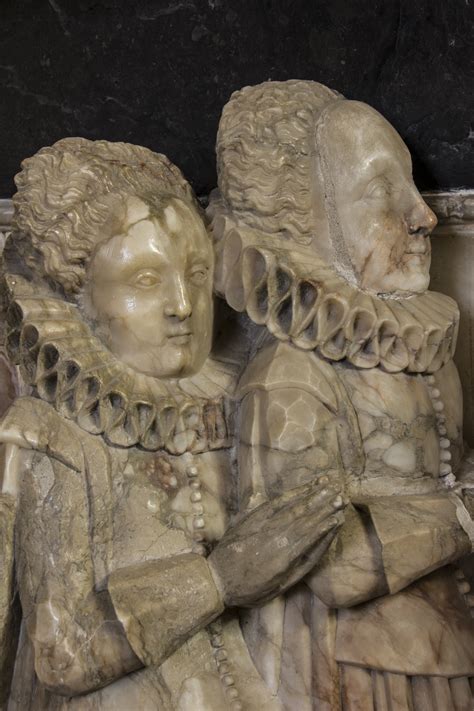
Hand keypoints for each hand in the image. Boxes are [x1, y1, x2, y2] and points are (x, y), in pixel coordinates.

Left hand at [208, 477, 345, 606]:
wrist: (217, 579)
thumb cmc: (252, 588)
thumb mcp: (281, 586)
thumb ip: (303, 565)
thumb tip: (321, 544)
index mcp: (284, 558)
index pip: (311, 535)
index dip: (326, 523)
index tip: (340, 514)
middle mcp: (276, 538)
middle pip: (305, 518)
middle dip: (323, 504)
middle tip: (340, 494)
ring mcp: (263, 526)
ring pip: (292, 507)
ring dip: (311, 495)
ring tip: (327, 485)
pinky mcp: (253, 517)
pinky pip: (275, 503)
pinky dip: (290, 495)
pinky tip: (302, 489)